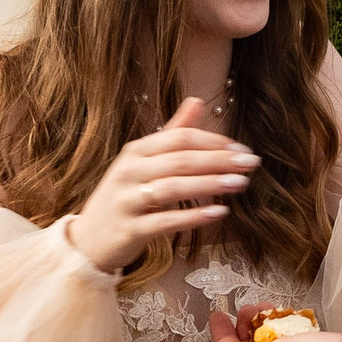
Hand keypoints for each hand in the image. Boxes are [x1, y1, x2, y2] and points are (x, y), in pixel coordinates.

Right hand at [68, 98, 258, 273]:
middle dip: (218, 160)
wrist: (89, 240)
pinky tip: (219, 213)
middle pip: (179, 160)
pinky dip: (193, 217)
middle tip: (251, 163)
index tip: (241, 149)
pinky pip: (165, 221)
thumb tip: (197, 100)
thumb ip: (172, 133)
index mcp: (135, 151)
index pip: (178, 138)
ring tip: (240, 184)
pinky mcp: (130, 229)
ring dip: (209, 184)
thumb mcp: (143, 161)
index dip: (212, 141)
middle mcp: (129, 171)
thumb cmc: (125, 196)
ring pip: (172, 188)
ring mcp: (127, 200)